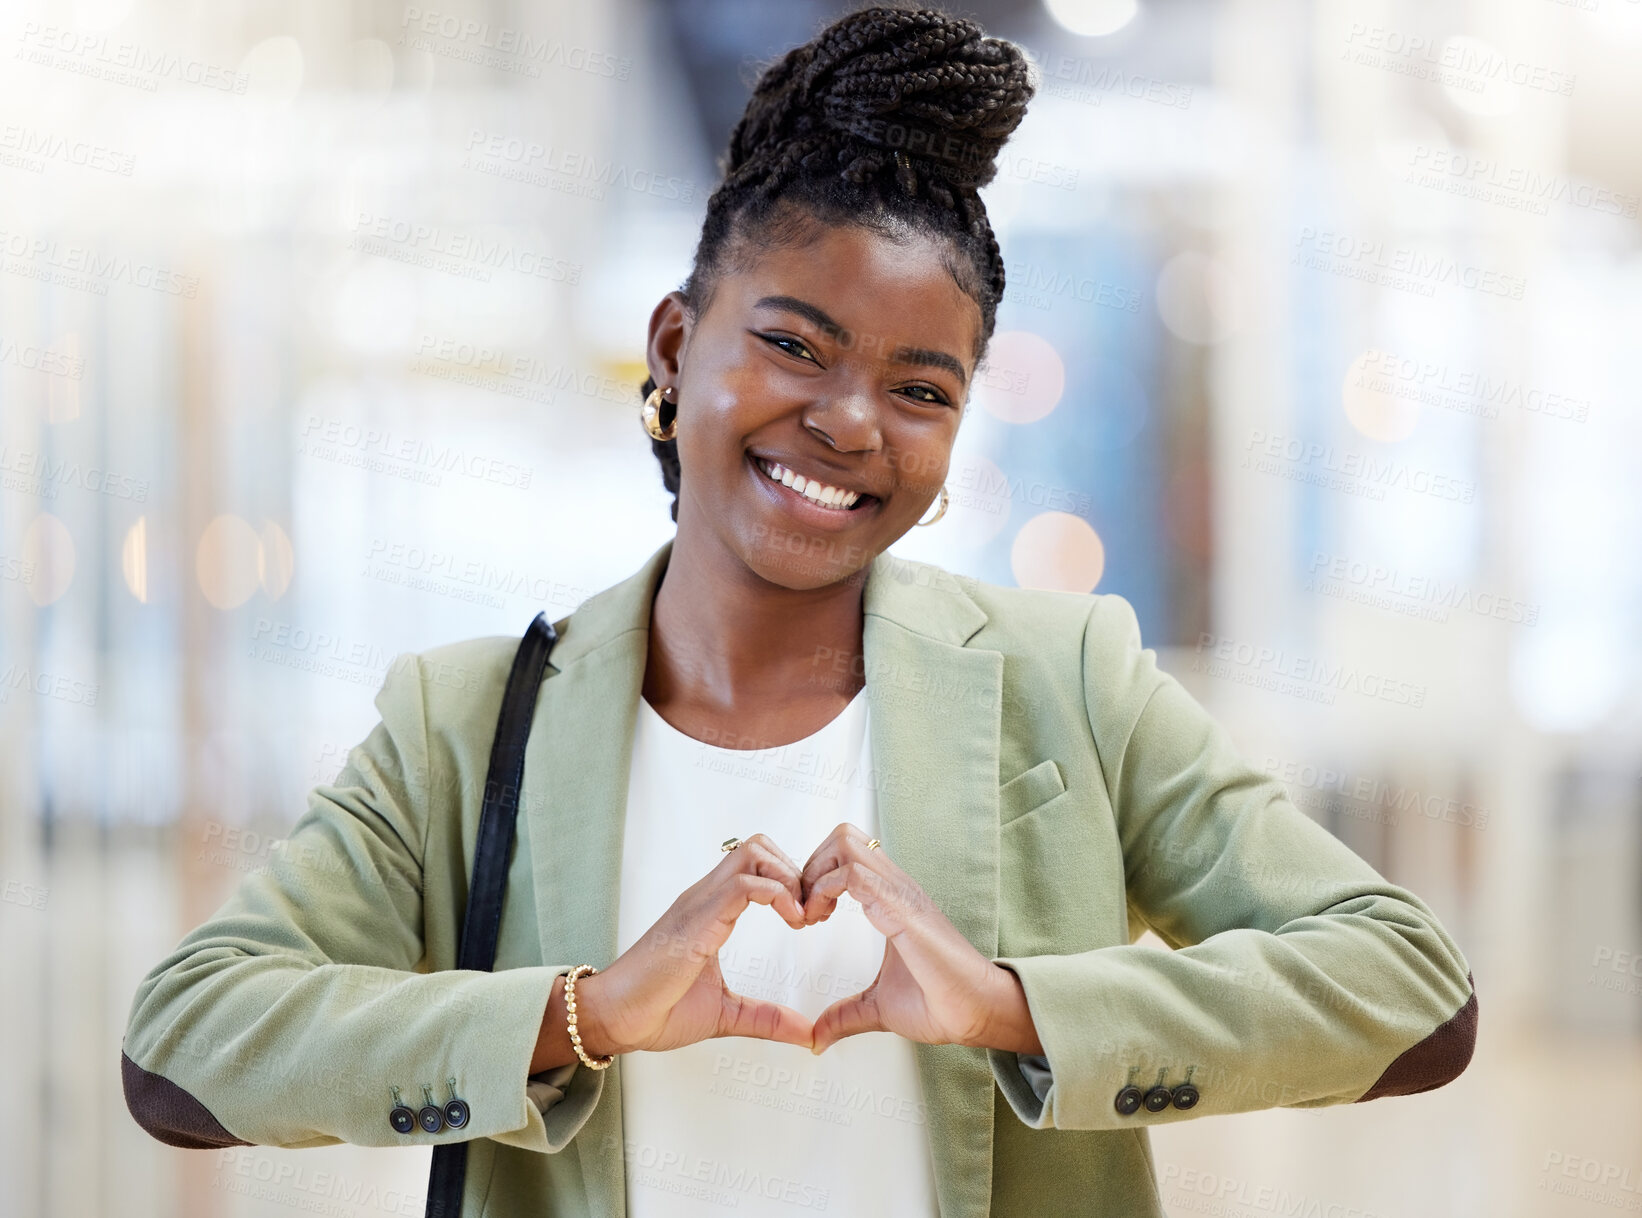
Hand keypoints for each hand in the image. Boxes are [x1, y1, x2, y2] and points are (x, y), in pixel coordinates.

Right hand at [575, 832, 814, 1056]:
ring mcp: (700, 903)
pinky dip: (778, 894)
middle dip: (796, 872)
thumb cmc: (657, 1010)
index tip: (809, 918)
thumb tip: (807, 1033)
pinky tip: (790, 921)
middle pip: (759, 845)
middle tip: (810, 913)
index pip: (757, 864)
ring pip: (754, 852)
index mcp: (712, 910)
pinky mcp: (698, 918)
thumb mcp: (727, 1014)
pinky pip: (745, 884)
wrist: (613, 1019)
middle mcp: (706, 897)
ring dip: (789, 877)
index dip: (792, 882)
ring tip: (800, 917)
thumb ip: (767, 1018)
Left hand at [799, 823, 1025, 1055]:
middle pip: (843, 836)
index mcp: (891, 900)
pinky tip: (820, 920)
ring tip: (811, 914)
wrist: (977, 1011)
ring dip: (816, 874)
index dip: (816, 877)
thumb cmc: (941, 1003)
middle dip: (811, 866)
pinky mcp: (901, 906)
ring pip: (845, 843)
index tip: (807, 917)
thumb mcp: (877, 1007)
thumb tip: (817, 1037)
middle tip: (804, 909)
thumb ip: (845, 1015)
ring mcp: (900, 892)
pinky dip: (823, 889)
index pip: (847, 854)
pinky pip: (852, 873)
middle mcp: (896, 887)